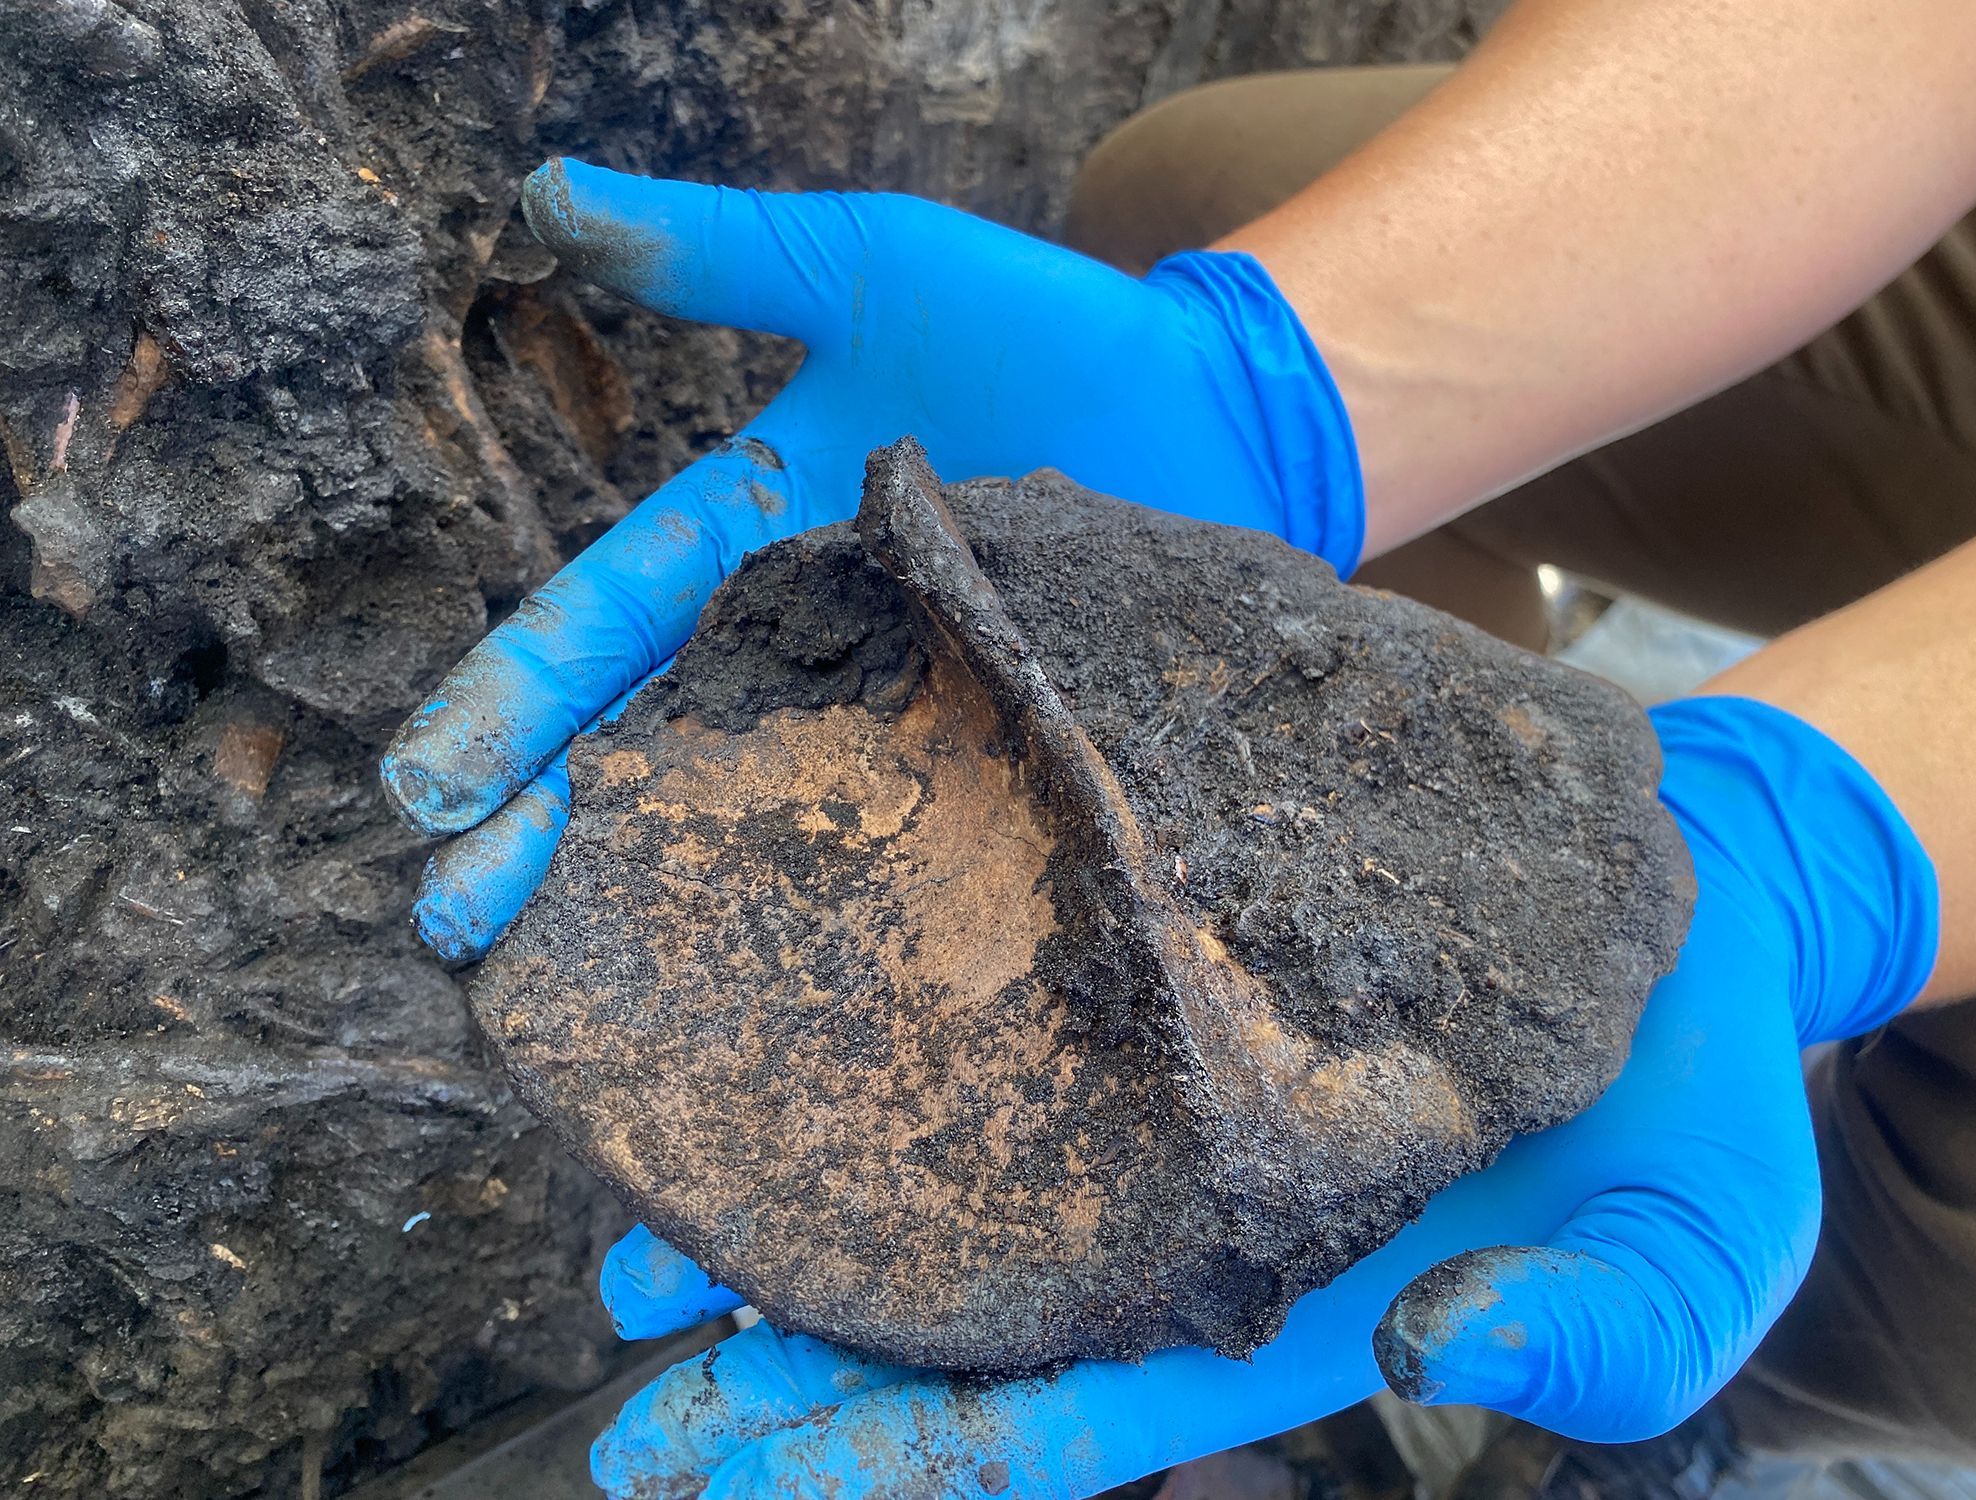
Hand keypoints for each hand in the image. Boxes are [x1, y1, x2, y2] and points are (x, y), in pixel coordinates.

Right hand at [379, 159, 1360, 959]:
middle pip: (655, 747)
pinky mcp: (999, 770)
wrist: (1222, 409)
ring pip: (755, 815)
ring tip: (548, 967)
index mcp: (756, 545)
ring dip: (651, 891)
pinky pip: (896, 846)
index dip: (517, 699)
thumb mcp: (867, 267)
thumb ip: (725, 253)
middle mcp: (812, 651)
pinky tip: (759, 986)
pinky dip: (823, 907)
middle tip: (449, 917)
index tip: (424, 782)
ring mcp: (903, 720)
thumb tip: (545, 197)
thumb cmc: (1042, 333)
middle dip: (545, 827)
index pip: (609, 628)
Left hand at [581, 695, 1936, 1498]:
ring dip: (800, 1225)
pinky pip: (1007, 1041)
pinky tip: (794, 1036)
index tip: (712, 1466)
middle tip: (626, 1371)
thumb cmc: (1692, 1106)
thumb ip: (1588, 1342)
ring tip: (639, 1244)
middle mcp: (1187, 1229)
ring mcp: (1165, 1114)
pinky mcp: (1173, 996)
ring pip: (950, 1188)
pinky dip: (894, 1061)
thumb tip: (1422, 1367)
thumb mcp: (1688, 1256)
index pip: (1051, 1418)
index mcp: (1272, 1318)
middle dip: (787, 1364)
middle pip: (955, 1319)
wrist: (1684, 920)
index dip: (882, 1452)